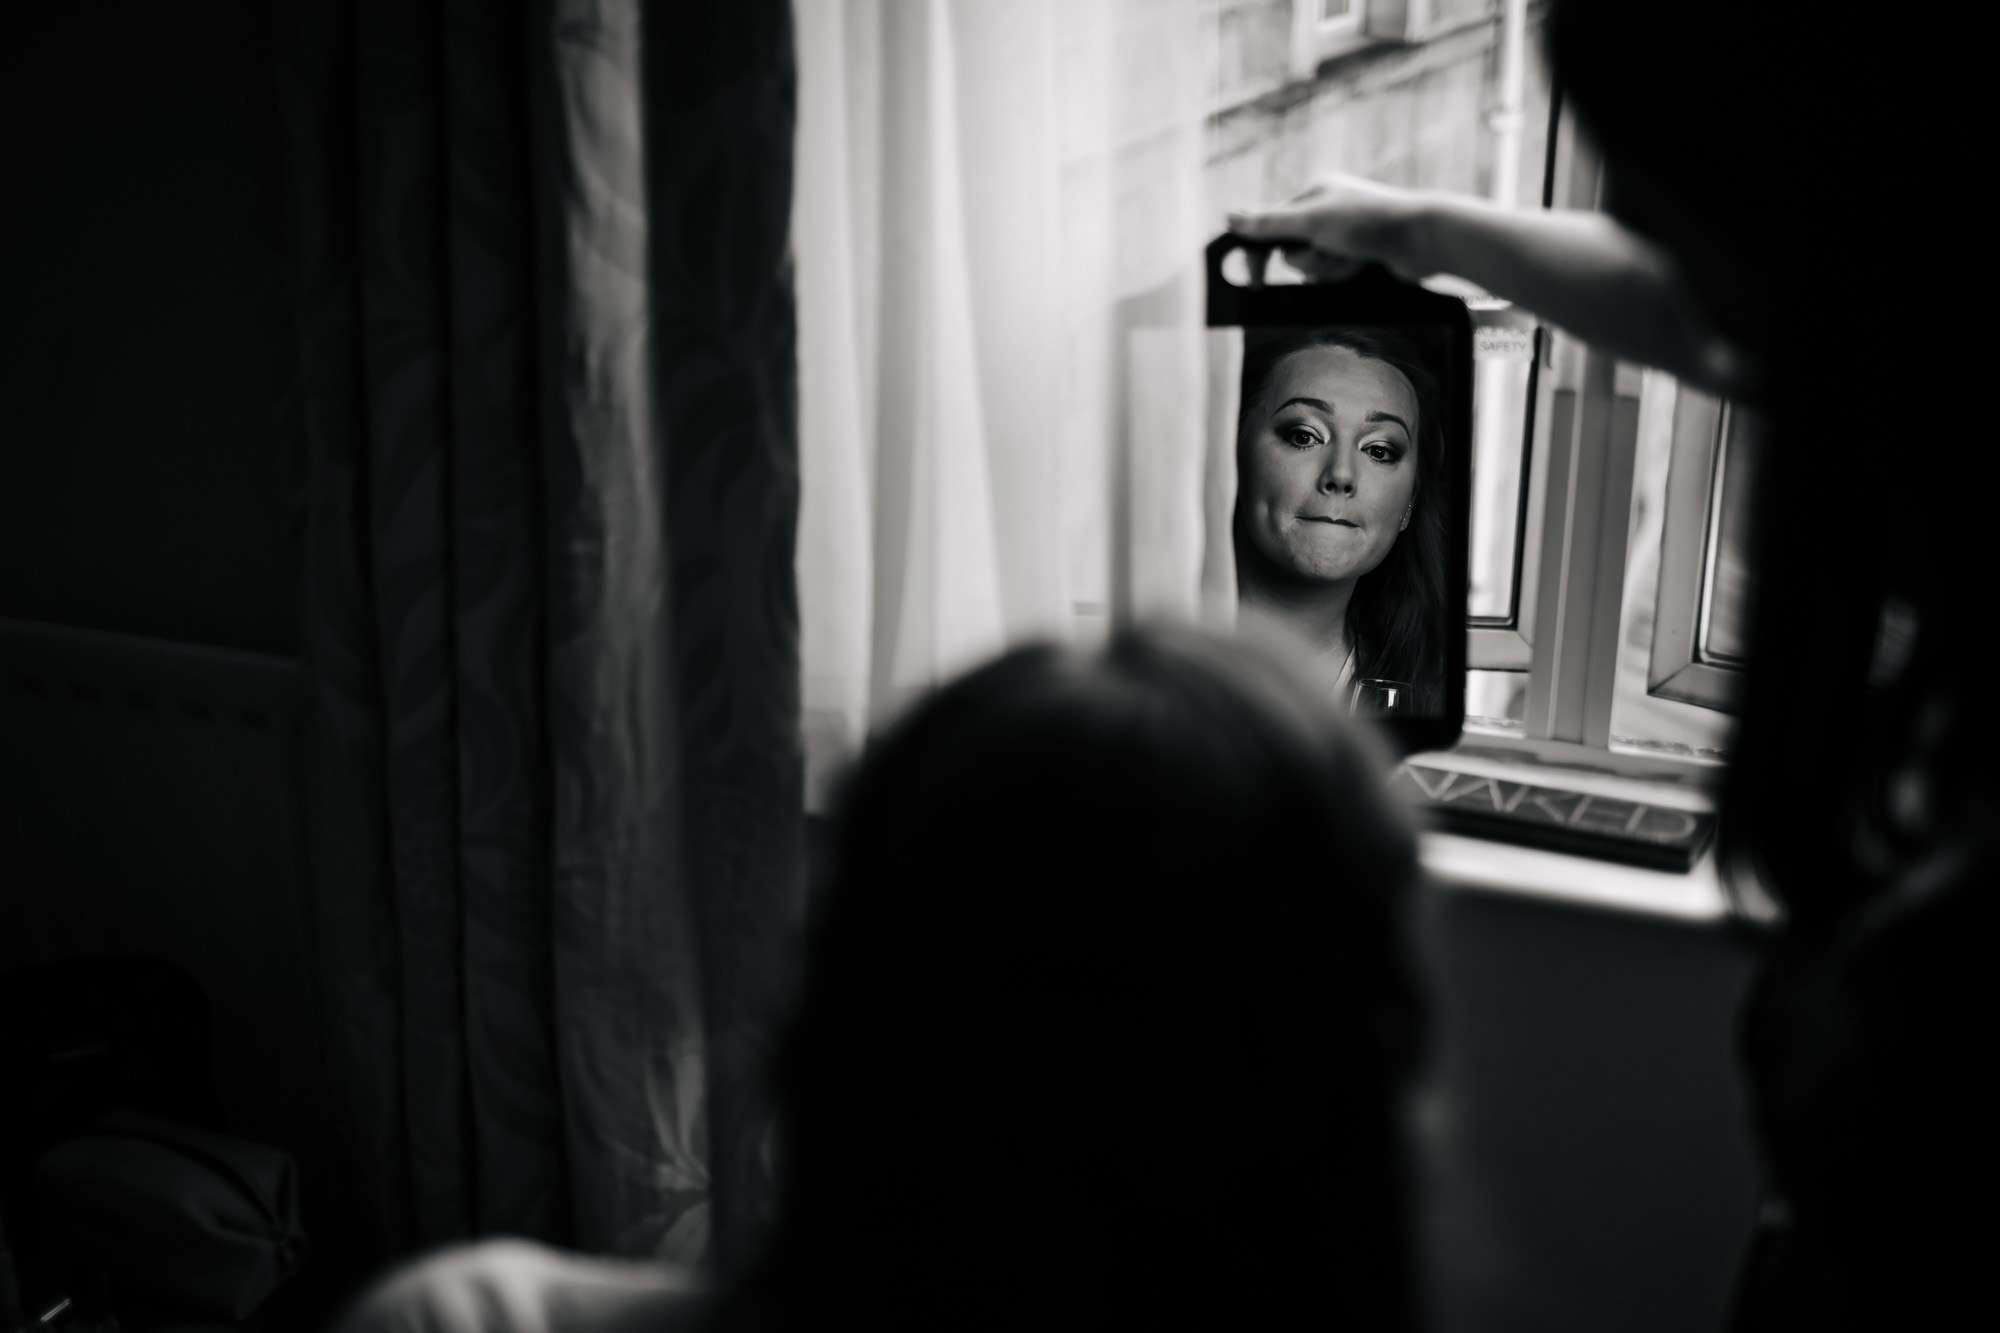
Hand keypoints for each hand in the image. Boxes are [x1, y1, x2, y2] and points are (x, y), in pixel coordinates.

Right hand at [1226, 174, 1426, 281]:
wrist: (1422, 239)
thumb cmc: (1369, 222)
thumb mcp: (1312, 221)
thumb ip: (1269, 223)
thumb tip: (1229, 219)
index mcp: (1313, 195)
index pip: (1271, 227)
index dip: (1260, 254)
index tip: (1255, 281)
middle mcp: (1326, 213)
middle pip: (1293, 253)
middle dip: (1311, 262)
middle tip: (1333, 253)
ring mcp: (1344, 236)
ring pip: (1314, 268)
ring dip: (1331, 270)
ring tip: (1357, 260)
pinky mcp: (1360, 256)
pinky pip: (1336, 276)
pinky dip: (1346, 276)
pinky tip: (1365, 267)